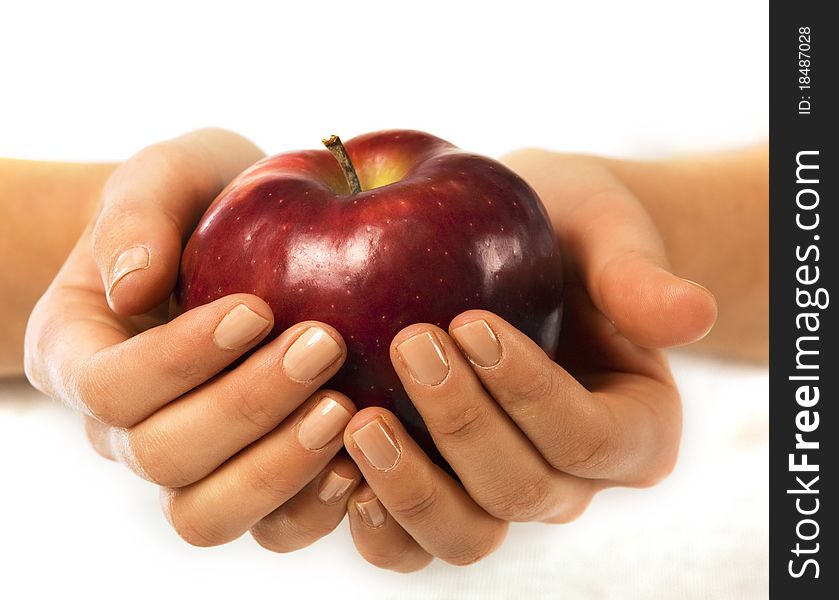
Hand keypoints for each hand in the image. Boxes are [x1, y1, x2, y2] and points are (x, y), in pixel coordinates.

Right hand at [24, 129, 361, 550]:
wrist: (229, 238)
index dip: (181, 359)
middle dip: (248, 406)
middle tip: (324, 345)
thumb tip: (131, 289)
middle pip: (163, 456)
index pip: (112, 386)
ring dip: (279, 468)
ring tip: (346, 408)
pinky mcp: (251, 479)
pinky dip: (316, 504)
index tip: (255, 308)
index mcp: (81, 354)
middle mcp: (124, 425)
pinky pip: (271, 526)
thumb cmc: (192, 202)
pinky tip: (364, 454)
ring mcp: (188, 462)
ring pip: (208, 513)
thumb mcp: (162, 178)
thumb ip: (136, 219)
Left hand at [337, 151, 717, 571]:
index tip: (469, 323)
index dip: (528, 392)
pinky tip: (332, 463)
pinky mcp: (443, 490)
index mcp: (632, 429)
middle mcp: (571, 477)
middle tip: (410, 344)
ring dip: (410, 490)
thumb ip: (638, 277)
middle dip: (461, 425)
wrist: (522, 247)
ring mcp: (501, 491)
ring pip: (465, 536)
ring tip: (357, 422)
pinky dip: (372, 517)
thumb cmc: (570, 231)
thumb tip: (693, 315)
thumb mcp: (608, 232)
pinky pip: (408, 540)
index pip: (585, 437)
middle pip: (520, 492)